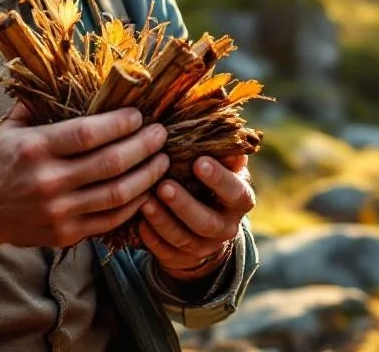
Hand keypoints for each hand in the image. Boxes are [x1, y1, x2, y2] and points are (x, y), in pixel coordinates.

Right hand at [0, 104, 169, 249]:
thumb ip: (40, 103)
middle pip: (110, 163)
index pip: (87, 133)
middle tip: (161, 134)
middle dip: (144, 146)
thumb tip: (72, 72)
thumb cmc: (0, 162)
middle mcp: (48, 181)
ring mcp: (58, 211)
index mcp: (35, 148)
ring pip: (117, 194)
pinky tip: (147, 189)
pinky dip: (134, 205)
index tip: (140, 115)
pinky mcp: (66, 234)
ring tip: (163, 160)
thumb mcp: (12, 127)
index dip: (119, 123)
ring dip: (147, 176)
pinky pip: (110, 220)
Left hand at [138, 153, 254, 280]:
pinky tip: (138, 222)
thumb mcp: (221, 165)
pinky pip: (166, 253)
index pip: (235, 192)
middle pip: (207, 222)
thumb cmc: (209, 180)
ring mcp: (205, 246)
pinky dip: (152, 238)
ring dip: (163, 221)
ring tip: (144, 201)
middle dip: (184, 205)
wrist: (207, 223)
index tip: (199, 162)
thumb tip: (219, 120)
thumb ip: (221, 148)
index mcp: (240, 199)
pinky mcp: (184, 259)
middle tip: (163, 185)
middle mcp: (227, 227)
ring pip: (184, 239)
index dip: (219, 180)